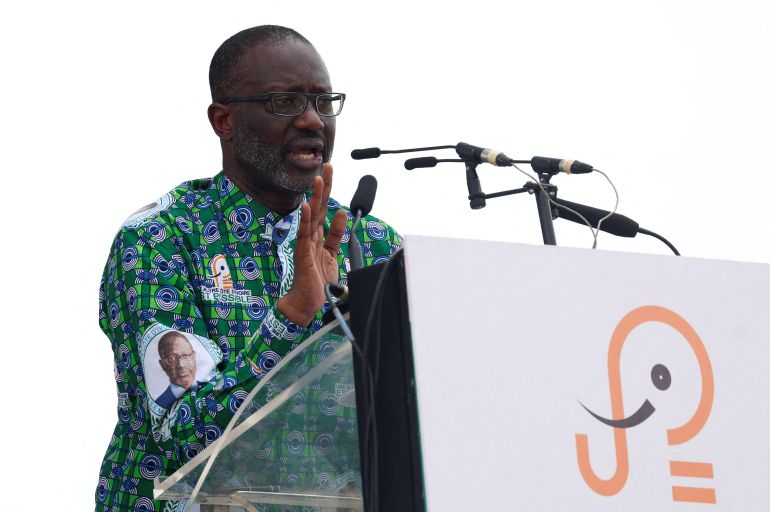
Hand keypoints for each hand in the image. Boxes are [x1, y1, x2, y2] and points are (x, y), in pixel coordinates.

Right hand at [278, 164, 347, 325]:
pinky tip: (305, 206)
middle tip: (328, 166)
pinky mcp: (303, 256)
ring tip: (318, 179)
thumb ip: (337, 236)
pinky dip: (304, 220)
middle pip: (318, 208)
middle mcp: (312, 240)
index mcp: (319, 240)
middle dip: (324, 187)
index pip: (325, 211)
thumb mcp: (333, 256)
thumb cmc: (318, 286)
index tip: (330, 174)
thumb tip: (342, 214)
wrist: (308, 308)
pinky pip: (303, 236)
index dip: (329, 193)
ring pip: (311, 217)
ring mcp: (306, 247)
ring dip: (315, 197)